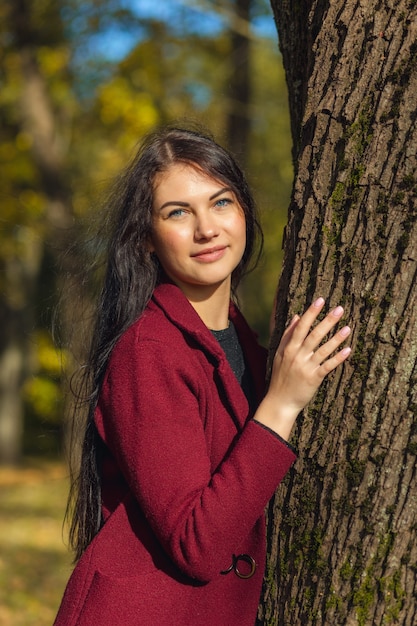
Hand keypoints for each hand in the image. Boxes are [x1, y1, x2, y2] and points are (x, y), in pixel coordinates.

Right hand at [254, 297, 350, 439]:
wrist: (280, 402)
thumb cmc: (281, 376)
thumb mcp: (280, 354)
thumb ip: (288, 335)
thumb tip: (297, 316)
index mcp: (288, 348)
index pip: (301, 327)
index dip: (311, 313)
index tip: (320, 300)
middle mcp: (297, 356)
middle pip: (314, 335)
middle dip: (327, 321)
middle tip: (339, 309)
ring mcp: (306, 367)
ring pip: (323, 350)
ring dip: (336, 338)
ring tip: (348, 327)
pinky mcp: (314, 379)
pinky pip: (328, 366)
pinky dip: (338, 358)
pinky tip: (348, 350)